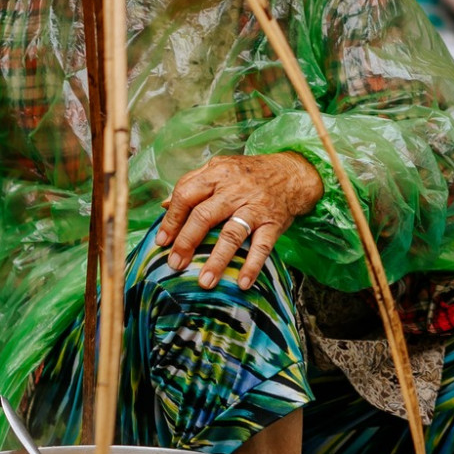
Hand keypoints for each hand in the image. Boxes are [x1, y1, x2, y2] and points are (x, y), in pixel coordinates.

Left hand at [154, 153, 323, 290]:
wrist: (292, 173)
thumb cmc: (248, 175)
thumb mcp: (220, 170)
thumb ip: (192, 184)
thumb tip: (164, 205)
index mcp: (216, 174)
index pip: (186, 194)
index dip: (171, 219)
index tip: (161, 241)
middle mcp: (234, 189)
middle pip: (204, 215)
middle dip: (186, 242)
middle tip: (175, 264)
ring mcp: (255, 206)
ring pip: (232, 234)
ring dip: (217, 260)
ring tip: (204, 282)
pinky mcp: (273, 222)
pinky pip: (262, 246)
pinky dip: (252, 265)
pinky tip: (242, 283)